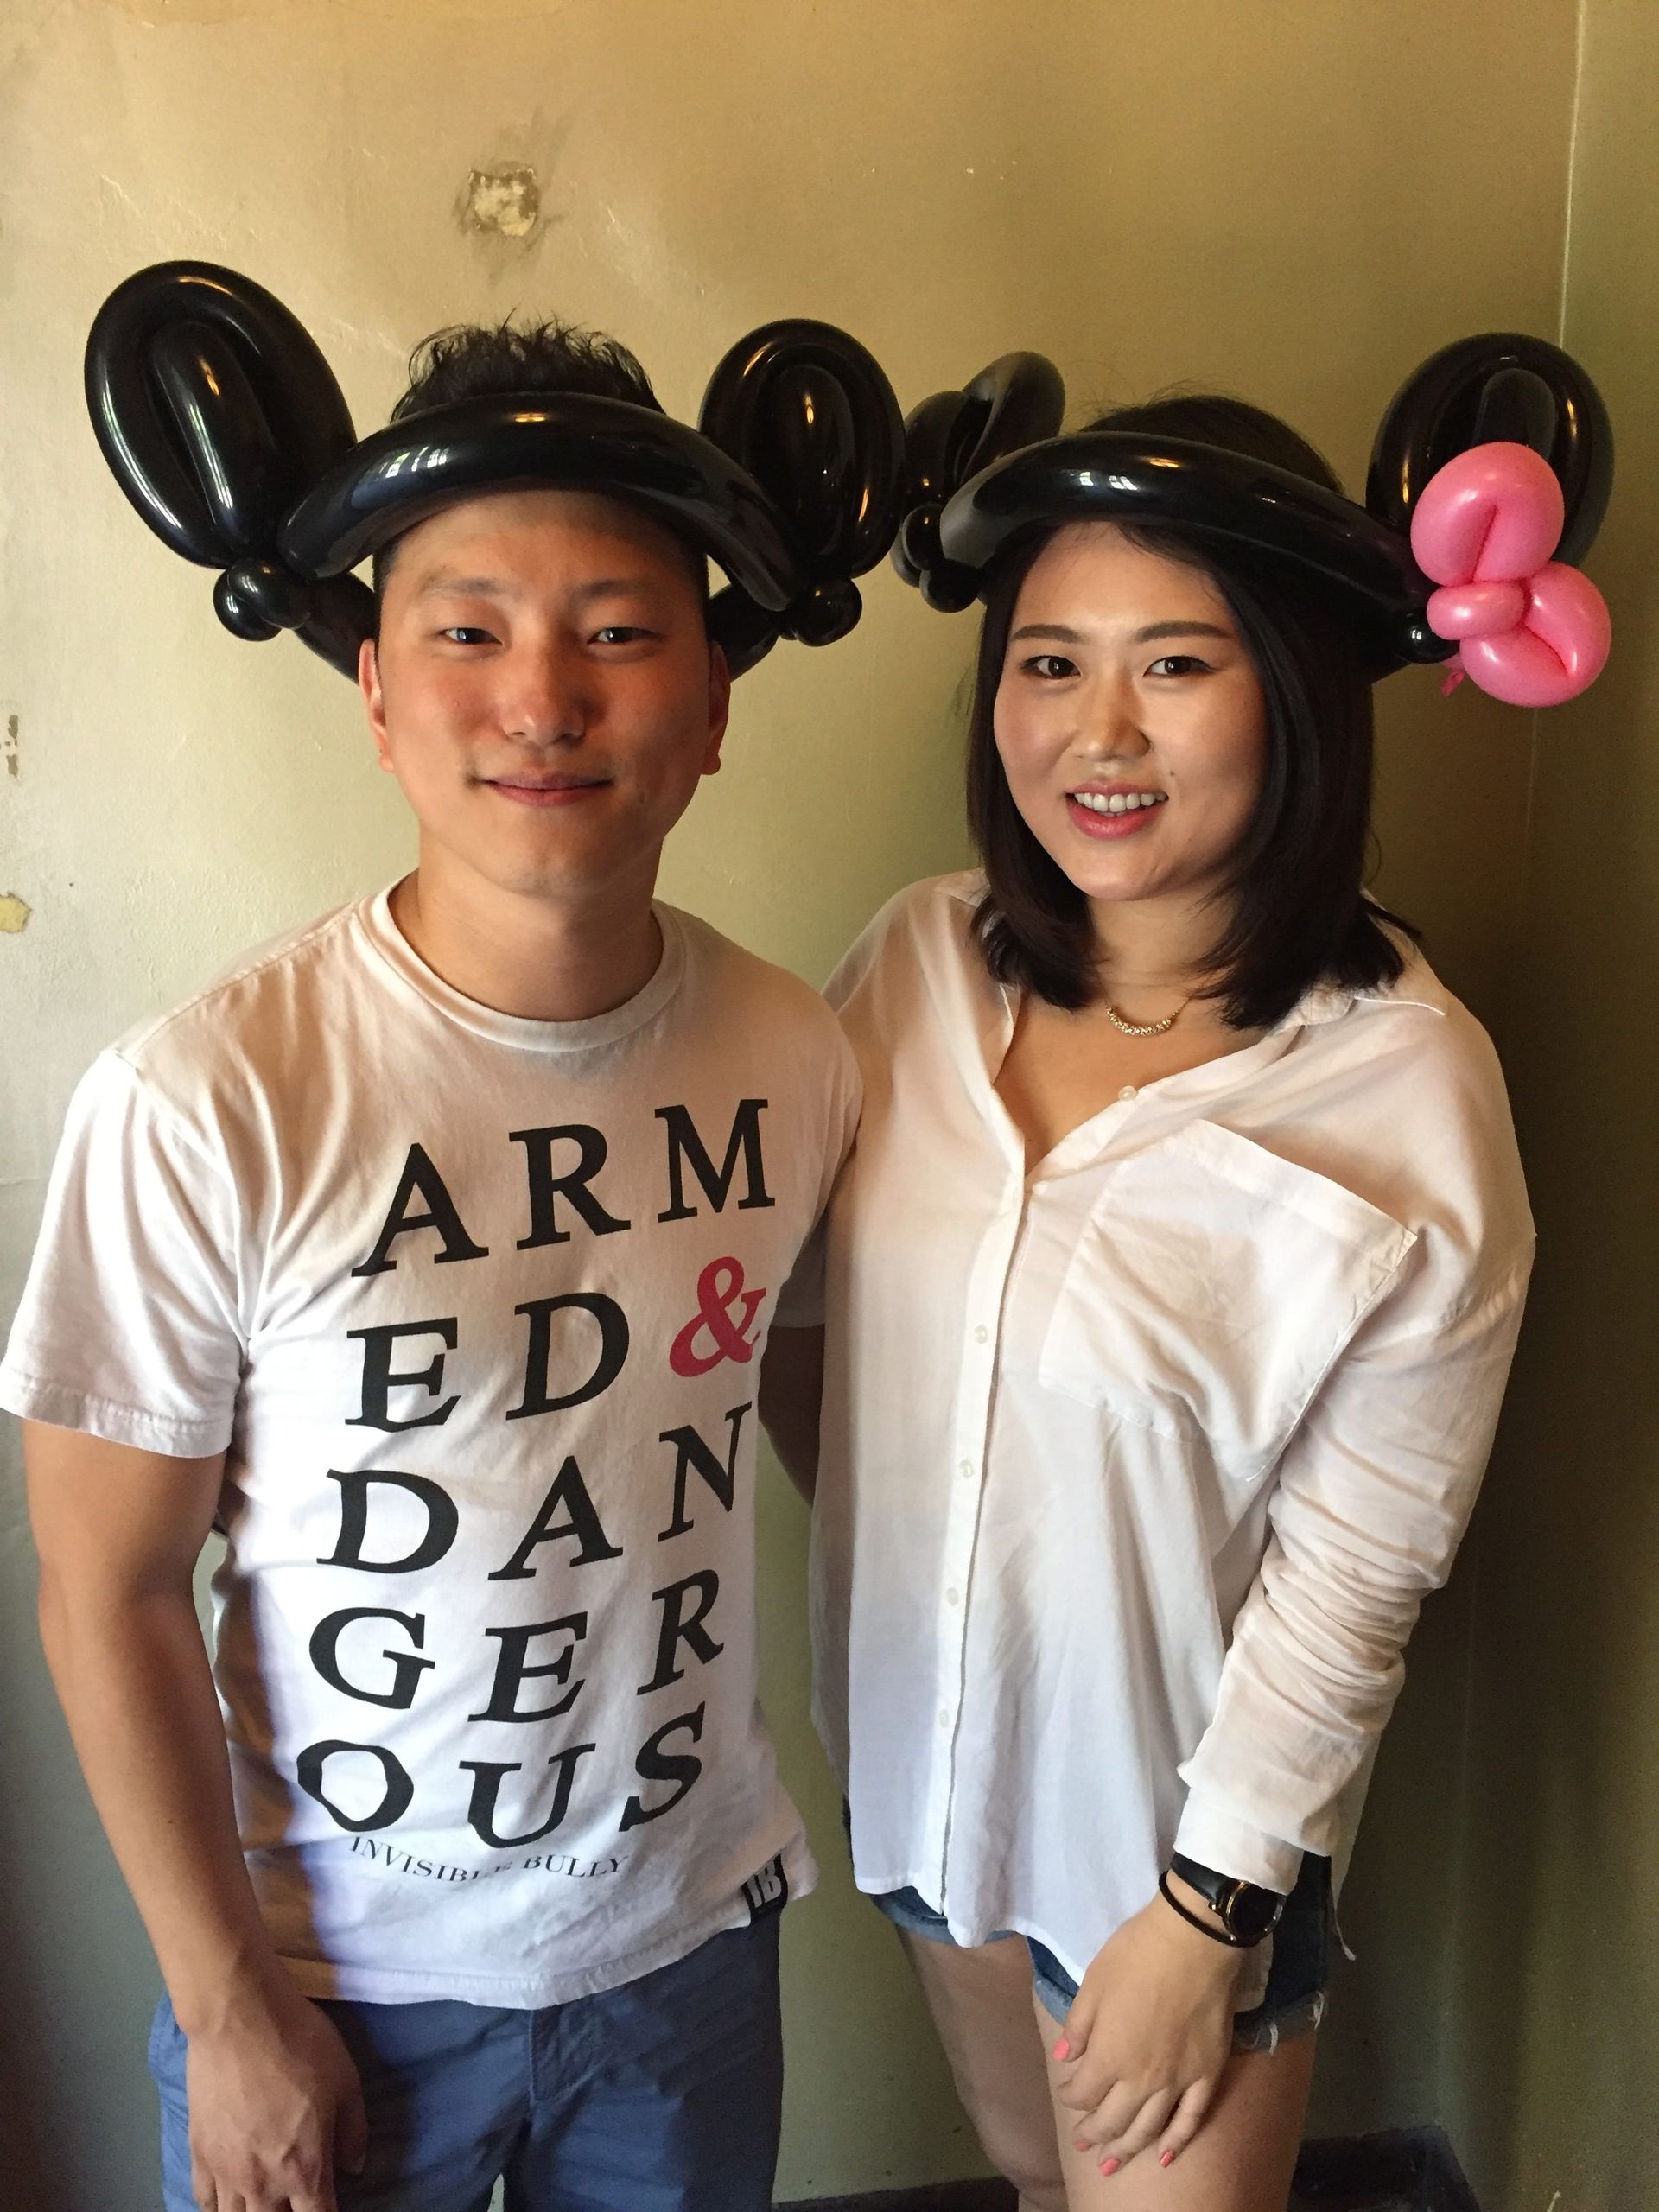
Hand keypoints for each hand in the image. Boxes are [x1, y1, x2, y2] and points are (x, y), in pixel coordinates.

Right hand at [182, 1973, 367, 2211]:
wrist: (239, 2018)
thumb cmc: (299, 2044)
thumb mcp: (347, 2081)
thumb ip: (353, 2131)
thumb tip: (355, 2166)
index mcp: (305, 2170)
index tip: (330, 2205)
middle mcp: (262, 2183)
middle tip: (297, 2198)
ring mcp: (225, 2172)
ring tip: (265, 2201)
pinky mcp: (198, 2153)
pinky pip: (204, 2199)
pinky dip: (218, 2204)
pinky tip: (228, 2194)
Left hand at [1051, 1880, 1247, 2175]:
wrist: (1194, 1941)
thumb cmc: (1136, 1955)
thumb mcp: (1093, 1983)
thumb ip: (1078, 2027)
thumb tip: (1065, 2060)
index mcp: (1109, 2056)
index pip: (1082, 2092)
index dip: (1070, 2095)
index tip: (1067, 2088)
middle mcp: (1141, 2079)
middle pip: (1112, 2120)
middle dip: (1093, 2132)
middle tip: (1083, 2141)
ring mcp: (1177, 2082)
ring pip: (1148, 2129)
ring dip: (1126, 2149)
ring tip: (1111, 2162)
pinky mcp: (1207, 2076)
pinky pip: (1191, 2120)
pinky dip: (1176, 2142)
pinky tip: (1163, 2157)